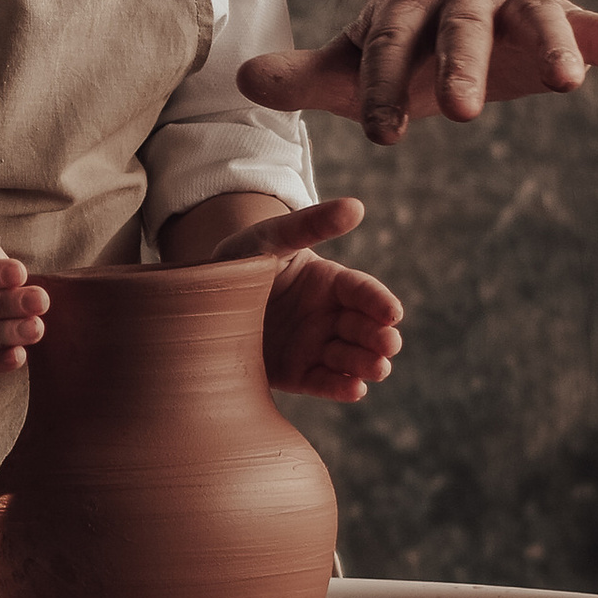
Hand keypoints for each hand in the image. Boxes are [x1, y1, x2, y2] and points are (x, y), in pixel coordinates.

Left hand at [207, 196, 403, 403]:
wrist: (205, 299)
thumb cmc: (243, 258)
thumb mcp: (273, 238)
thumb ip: (311, 224)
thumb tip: (357, 207)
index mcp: (330, 282)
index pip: (363, 292)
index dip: (380, 302)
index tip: (393, 313)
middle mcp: (329, 317)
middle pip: (364, 329)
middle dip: (379, 338)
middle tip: (388, 345)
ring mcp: (315, 347)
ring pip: (350, 359)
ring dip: (367, 364)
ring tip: (378, 369)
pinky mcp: (297, 374)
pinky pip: (322, 383)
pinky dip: (340, 388)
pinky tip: (355, 390)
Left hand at [238, 0, 597, 145]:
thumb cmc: (409, 36)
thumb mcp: (359, 56)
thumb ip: (308, 75)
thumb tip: (241, 81)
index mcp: (408, 7)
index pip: (390, 45)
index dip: (385, 86)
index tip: (383, 135)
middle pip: (461, 26)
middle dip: (461, 64)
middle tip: (460, 112)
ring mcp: (522, 2)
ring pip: (541, 16)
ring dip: (555, 44)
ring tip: (569, 83)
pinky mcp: (571, 16)